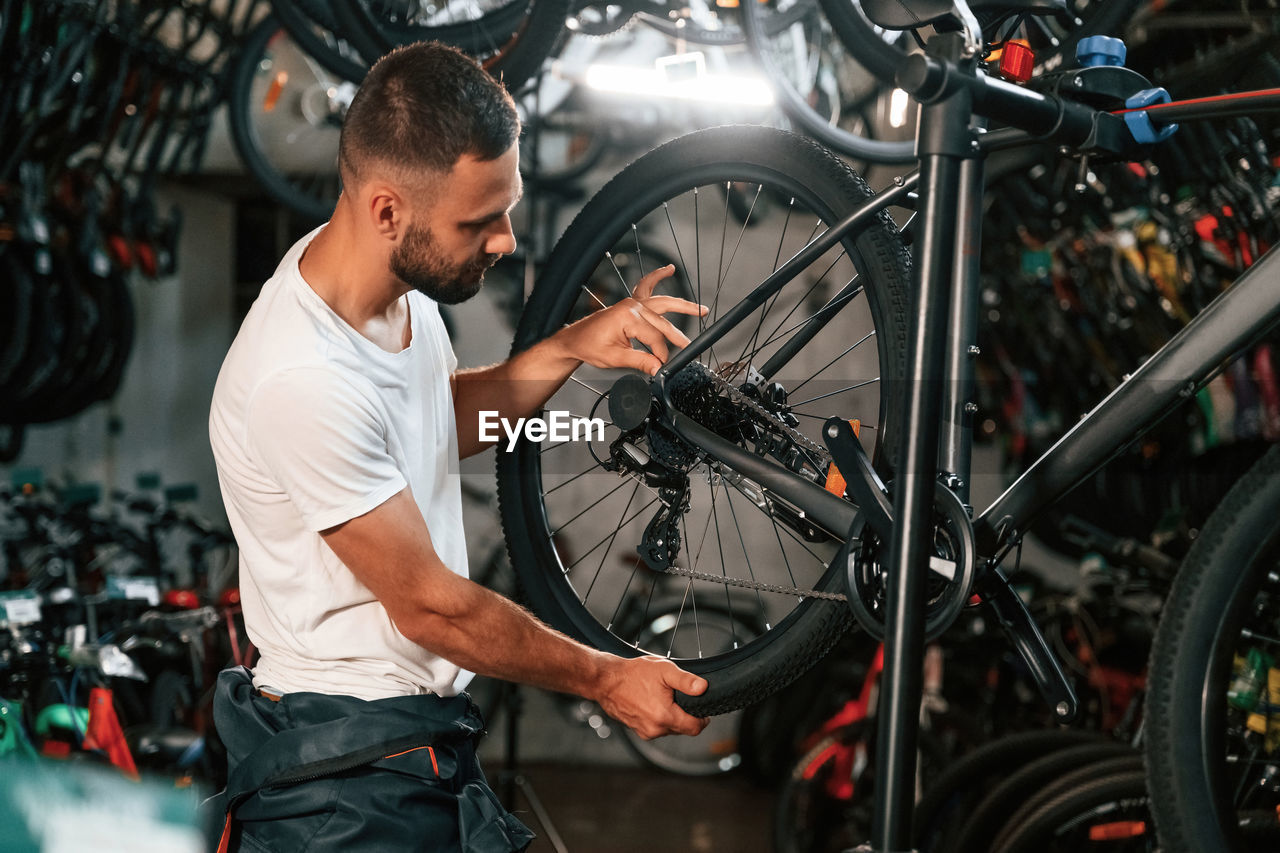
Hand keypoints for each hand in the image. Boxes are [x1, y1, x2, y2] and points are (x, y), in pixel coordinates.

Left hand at [553, 264, 707, 375]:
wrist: (575, 340)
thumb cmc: (590, 346)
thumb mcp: (615, 358)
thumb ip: (640, 362)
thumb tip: (659, 368)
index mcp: (628, 317)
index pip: (654, 338)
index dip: (660, 355)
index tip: (663, 367)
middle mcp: (632, 306)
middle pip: (662, 323)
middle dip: (677, 336)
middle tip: (690, 346)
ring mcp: (632, 303)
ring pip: (662, 302)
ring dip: (682, 305)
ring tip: (701, 309)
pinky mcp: (631, 303)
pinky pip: (646, 287)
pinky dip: (657, 278)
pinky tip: (668, 270)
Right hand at [594, 655, 709, 739]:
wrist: (606, 680)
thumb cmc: (633, 674)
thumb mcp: (664, 670)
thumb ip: (686, 681)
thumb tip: (703, 687)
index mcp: (665, 717)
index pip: (695, 728)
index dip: (702, 718)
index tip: (702, 708)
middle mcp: (655, 729)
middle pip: (683, 729)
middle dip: (686, 715)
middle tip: (679, 697)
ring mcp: (645, 731)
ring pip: (669, 729)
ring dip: (671, 716)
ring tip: (663, 697)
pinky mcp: (637, 730)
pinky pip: (656, 728)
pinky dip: (658, 718)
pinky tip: (652, 702)